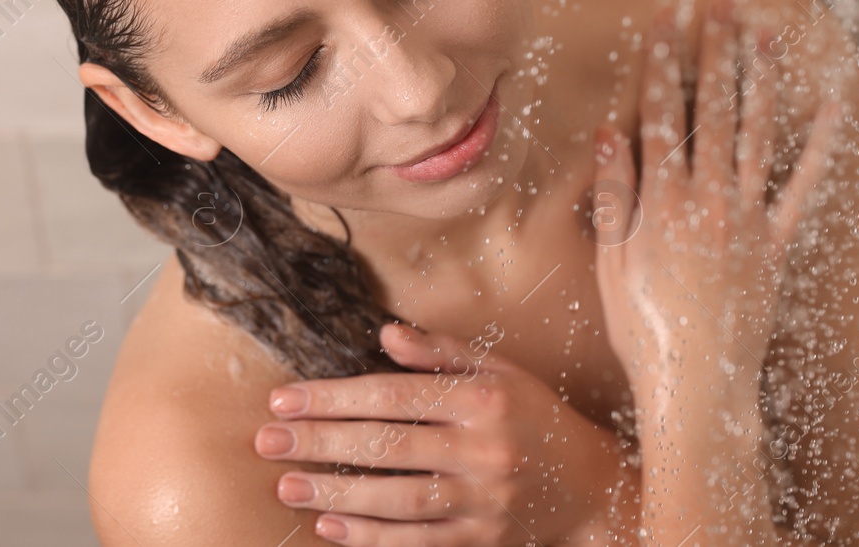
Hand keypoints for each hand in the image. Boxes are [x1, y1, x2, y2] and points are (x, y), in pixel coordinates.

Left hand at [255, 322, 628, 545]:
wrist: (591, 486)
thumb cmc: (534, 418)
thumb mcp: (500, 370)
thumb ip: (442, 352)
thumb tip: (386, 332)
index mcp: (484, 399)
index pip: (395, 395)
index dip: (335, 396)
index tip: (285, 399)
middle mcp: (484, 450)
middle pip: (390, 446)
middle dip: (322, 442)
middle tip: (267, 441)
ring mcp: (484, 501)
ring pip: (399, 500)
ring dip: (338, 492)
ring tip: (287, 484)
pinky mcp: (482, 540)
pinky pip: (418, 541)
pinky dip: (372, 537)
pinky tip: (330, 525)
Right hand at [590, 0, 839, 402]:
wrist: (695, 382)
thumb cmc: (643, 327)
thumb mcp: (611, 260)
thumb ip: (614, 193)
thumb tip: (610, 132)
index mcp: (661, 200)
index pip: (661, 116)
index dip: (661, 65)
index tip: (664, 23)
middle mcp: (707, 199)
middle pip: (713, 111)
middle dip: (714, 55)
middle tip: (719, 8)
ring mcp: (747, 218)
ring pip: (756, 133)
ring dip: (760, 79)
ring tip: (763, 34)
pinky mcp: (777, 242)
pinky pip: (802, 185)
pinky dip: (818, 145)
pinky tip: (829, 105)